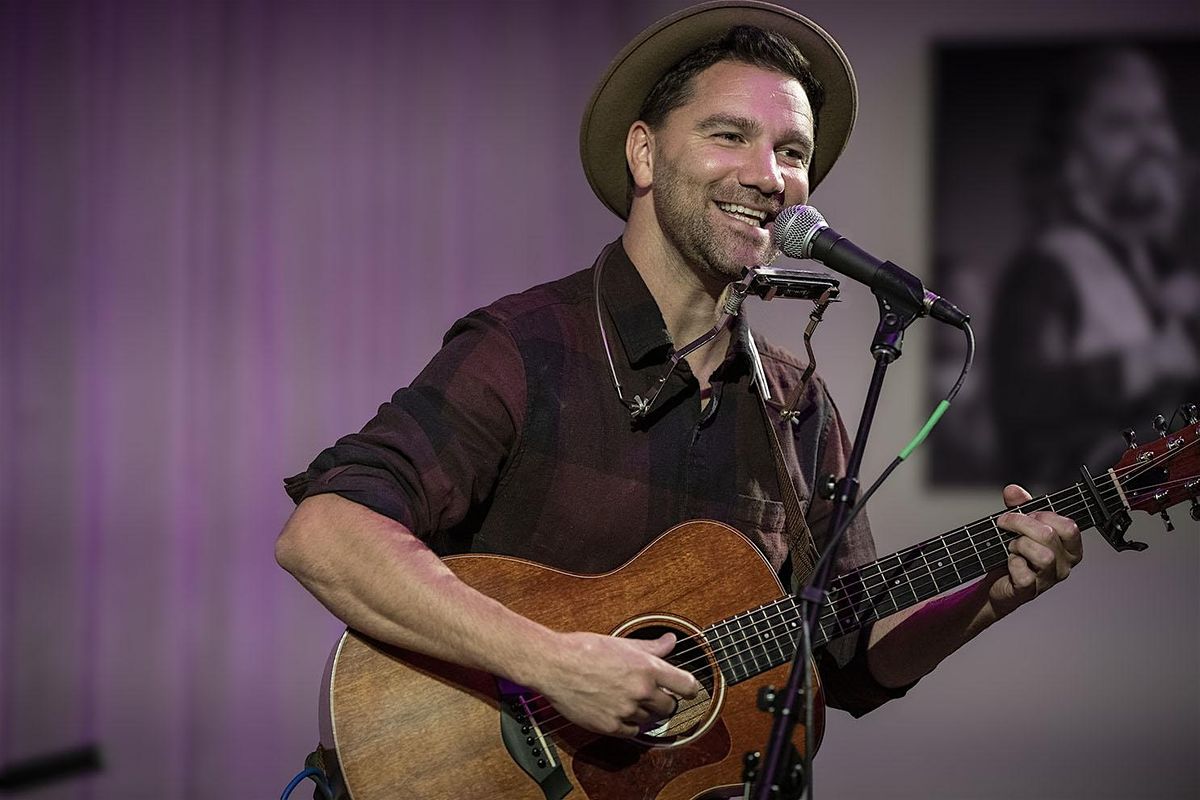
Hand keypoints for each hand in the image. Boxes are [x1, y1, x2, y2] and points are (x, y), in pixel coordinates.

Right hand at [530, 632, 699, 736]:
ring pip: (651, 721)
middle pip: (670, 707)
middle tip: (654, 695)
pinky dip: (629, 725)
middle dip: (665, 702)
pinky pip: (632, 733)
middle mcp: (641, 691)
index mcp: (647, 668)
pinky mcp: (610, 726)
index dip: (690, 689)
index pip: (687, 686)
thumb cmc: (584, 649)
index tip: (687, 690)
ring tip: (630, 700)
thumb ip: (651, 646)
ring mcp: (626, 710)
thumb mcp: (622, 643)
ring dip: (645, 713)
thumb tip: (670, 641)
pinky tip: (620, 712)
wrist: (555, 664)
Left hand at [986, 484, 1082, 617]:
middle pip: (1049, 536)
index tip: (1028, 515)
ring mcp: (1049, 580)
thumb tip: (1013, 490)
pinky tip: (1008, 562)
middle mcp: (1064, 565)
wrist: (997, 581)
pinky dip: (1012, 563)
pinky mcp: (1030, 590)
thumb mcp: (1020, 525)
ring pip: (1043, 556)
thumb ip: (1020, 506)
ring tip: (1011, 547)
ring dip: (1019, 545)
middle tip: (1006, 525)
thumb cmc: (1015, 552)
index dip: (1045, 515)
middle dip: (1022, 524)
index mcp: (1069, 547)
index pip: (1069, 527)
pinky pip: (1025, 574)